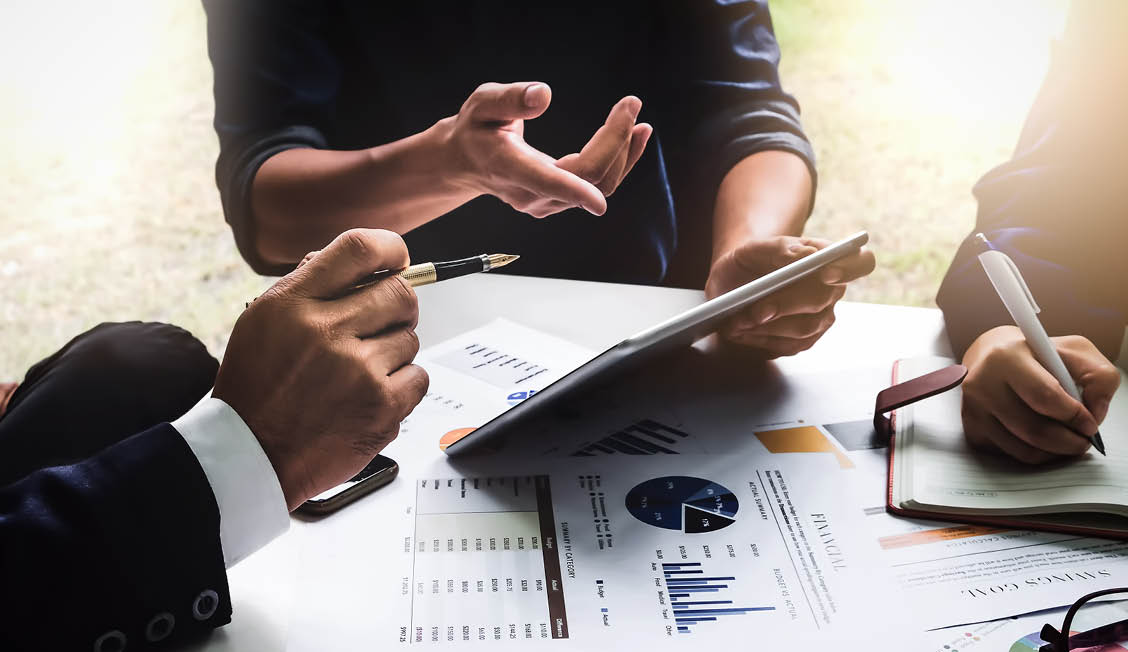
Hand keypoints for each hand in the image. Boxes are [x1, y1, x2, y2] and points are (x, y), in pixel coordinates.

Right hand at [214, 229, 428, 509]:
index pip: (358, 249)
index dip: (390, 249)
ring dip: (393, 352)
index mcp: (294, 304)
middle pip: (399, 293)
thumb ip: (310, 287)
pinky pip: (418, 376)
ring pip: (410, 338)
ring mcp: (358, 371)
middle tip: (380, 325)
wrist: (250, 454)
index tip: (398, 258)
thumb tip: (363, 264)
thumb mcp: (263, 321)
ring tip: (358, 373)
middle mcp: (326, 332)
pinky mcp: (381, 407)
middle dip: (397, 307)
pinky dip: (402, 386)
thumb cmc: (257, 389)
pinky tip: (370, 395)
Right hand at [441, 81, 651, 217]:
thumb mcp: (483, 103)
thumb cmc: (476, 129)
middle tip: (631, 104)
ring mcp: (546, 203)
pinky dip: (620, 161)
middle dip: (616, 142)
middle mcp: (530, 194)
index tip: (601, 194)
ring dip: (624, 153)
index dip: (577, 189)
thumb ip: (510, 98)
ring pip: (598, 185)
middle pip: (588, 178)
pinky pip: (598, 186)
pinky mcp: (559, 202)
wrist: (467, 162)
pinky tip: (633, 137)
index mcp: (511, 168)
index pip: (549, 182)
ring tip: (639, 121)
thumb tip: (544, 95)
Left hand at [704, 236, 875, 357]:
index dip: (849, 268)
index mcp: (828, 258)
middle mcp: (832, 290)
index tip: (825, 273)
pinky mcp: (804, 341)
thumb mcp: (753, 248)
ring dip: (769, 326)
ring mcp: (821, 318)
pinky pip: (789, 345)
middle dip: (787, 304)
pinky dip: (762, 339)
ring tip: (739, 321)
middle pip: (823, 299)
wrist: (733, 284)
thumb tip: (802, 256)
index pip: (861, 262)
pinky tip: (742, 331)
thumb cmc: (749, 262)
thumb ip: (779, 247)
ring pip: (805, 327)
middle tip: (757, 310)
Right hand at [960, 326, 1119, 462]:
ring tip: (1068, 441)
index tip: (1090, 424)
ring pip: (1023, 448)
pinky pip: (1011, 454)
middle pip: (1034, 429)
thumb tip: (1094, 413)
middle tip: (1083, 441)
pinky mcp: (972, 428)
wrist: (990, 356)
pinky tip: (1044, 441)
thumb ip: (1098, 376)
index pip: (1044, 396)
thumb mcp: (1074, 351)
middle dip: (1069, 442)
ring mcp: (974, 408)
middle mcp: (983, 382)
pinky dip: (1035, 454)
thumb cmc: (1035, 354)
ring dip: (1055, 452)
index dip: (1074, 416)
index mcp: (1007, 357)